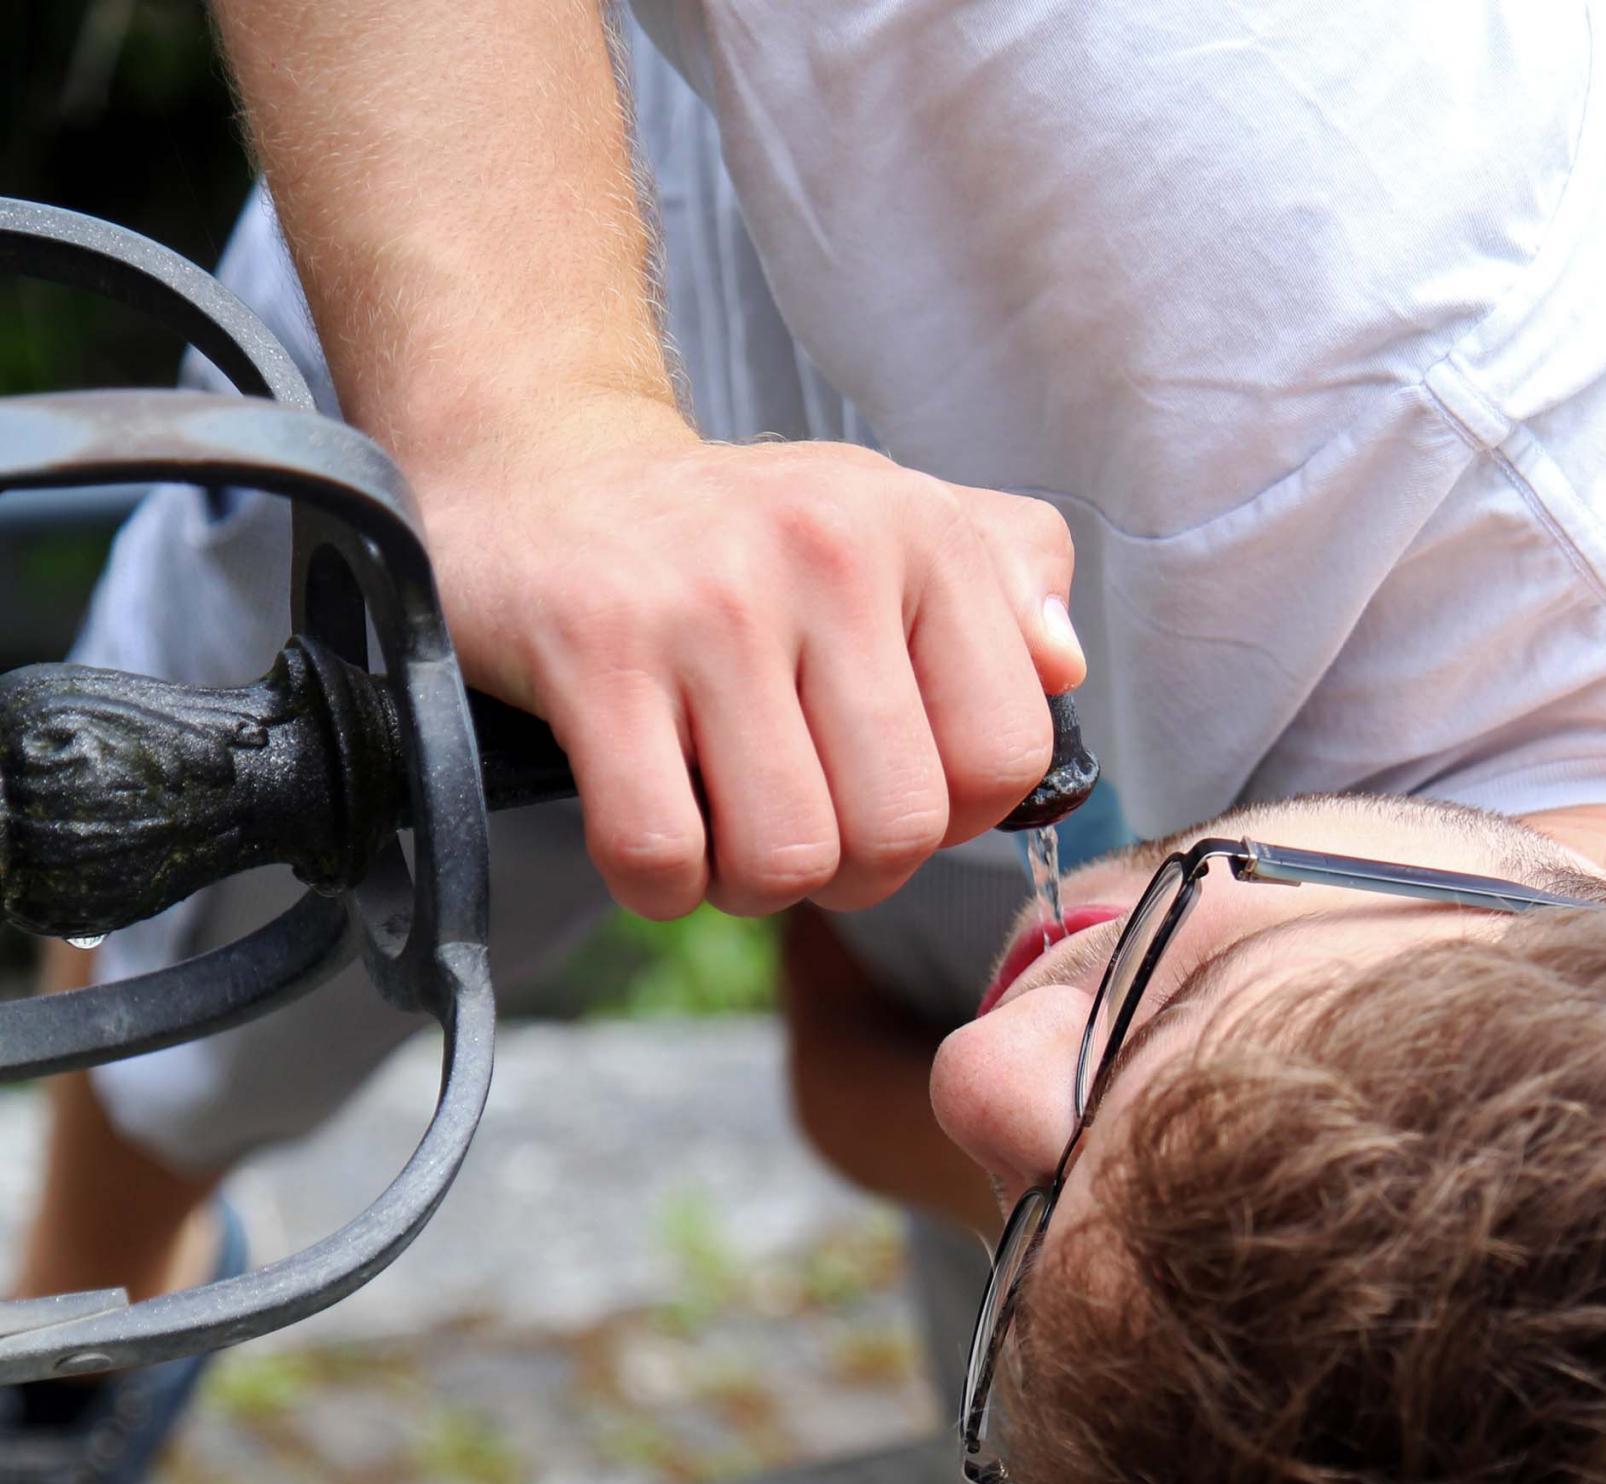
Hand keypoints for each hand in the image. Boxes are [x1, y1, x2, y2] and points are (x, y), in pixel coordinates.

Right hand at [408, 398, 1084, 918]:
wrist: (541, 477)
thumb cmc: (738, 544)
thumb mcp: (889, 526)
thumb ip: (1008, 584)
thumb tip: (1064, 667)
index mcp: (922, 533)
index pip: (1005, 759)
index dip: (948, 817)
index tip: (880, 782)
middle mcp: (827, 551)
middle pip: (897, 834)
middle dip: (845, 871)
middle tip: (790, 816)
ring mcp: (709, 602)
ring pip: (786, 860)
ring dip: (746, 883)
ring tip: (718, 816)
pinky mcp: (596, 652)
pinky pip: (663, 854)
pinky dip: (658, 882)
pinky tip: (648, 821)